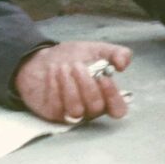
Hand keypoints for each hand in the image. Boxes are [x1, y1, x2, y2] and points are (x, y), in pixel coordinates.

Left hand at [13, 41, 131, 123]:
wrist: (41, 58)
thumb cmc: (72, 57)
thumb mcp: (96, 50)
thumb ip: (115, 53)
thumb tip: (123, 63)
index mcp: (104, 95)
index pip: (118, 109)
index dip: (113, 96)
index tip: (104, 77)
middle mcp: (90, 108)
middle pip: (97, 107)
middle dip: (87, 84)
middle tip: (77, 65)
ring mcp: (71, 113)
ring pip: (77, 110)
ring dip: (70, 85)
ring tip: (63, 67)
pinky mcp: (53, 113)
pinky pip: (57, 107)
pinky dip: (55, 86)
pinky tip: (52, 72)